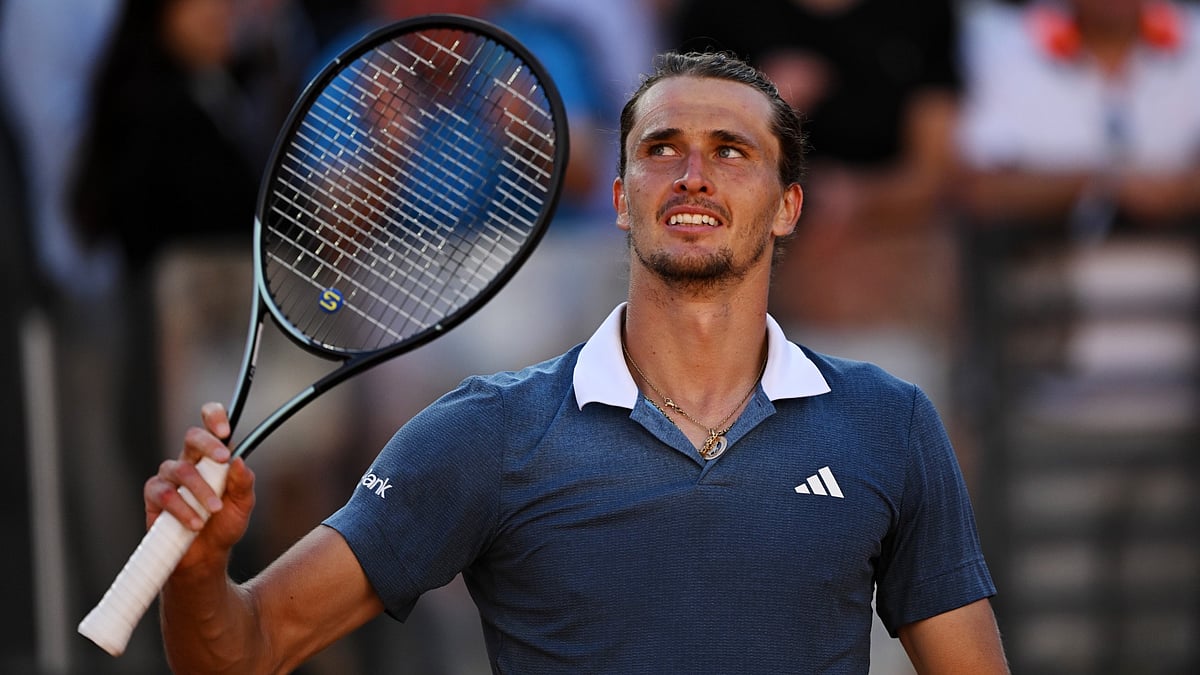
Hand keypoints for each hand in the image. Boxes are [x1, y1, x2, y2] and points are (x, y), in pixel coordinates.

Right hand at [144, 402, 255, 571]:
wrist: (206, 557)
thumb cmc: (224, 525)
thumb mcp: (243, 505)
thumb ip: (243, 483)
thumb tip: (239, 460)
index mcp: (213, 458)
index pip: (210, 426)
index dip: (215, 417)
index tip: (226, 429)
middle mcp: (189, 462)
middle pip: (192, 436)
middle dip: (208, 444)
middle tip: (223, 459)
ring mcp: (169, 477)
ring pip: (180, 469)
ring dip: (200, 490)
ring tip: (214, 510)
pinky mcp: (154, 496)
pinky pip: (164, 494)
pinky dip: (182, 509)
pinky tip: (195, 523)